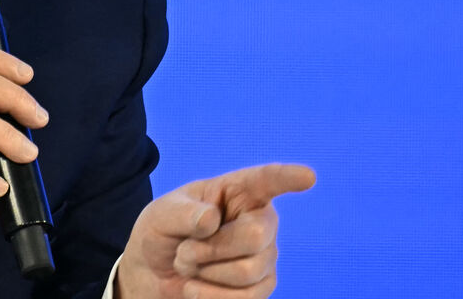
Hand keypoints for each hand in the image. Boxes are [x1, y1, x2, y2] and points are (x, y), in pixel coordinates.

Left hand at [115, 163, 315, 298]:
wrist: (155, 274)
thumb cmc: (162, 234)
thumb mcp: (160, 216)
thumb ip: (182, 214)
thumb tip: (212, 220)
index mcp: (238, 191)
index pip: (267, 180)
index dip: (287, 178)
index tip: (307, 177)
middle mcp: (260, 219)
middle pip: (255, 236)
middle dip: (210, 249)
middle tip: (185, 250)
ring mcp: (265, 254)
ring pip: (248, 271)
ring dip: (206, 273)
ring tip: (189, 266)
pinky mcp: (262, 285)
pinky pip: (245, 298)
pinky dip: (211, 296)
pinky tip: (196, 288)